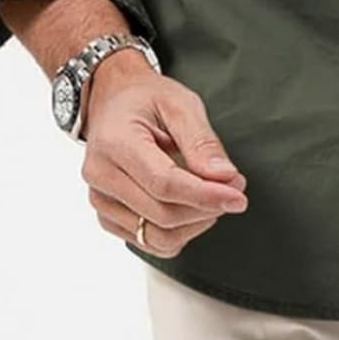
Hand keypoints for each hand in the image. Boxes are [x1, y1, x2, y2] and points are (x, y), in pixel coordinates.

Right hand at [79, 50, 248, 256]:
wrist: (113, 99)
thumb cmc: (145, 98)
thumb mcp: (180, 104)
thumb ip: (202, 142)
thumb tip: (224, 177)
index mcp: (115, 142)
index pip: (164, 184)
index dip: (205, 195)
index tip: (237, 195)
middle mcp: (101, 175)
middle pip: (162, 214)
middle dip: (207, 208)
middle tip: (235, 187)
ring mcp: (100, 199)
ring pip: (155, 236)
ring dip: (195, 224)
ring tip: (214, 195)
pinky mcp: (107, 215)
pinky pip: (147, 241)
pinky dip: (178, 231)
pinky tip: (191, 205)